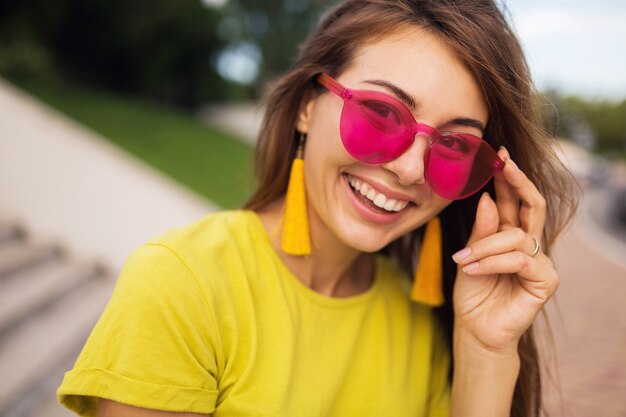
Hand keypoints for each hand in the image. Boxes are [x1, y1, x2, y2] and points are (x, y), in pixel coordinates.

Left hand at [451, 147, 557, 352]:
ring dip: (485, 246)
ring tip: (463, 260)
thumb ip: (481, 231)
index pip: (515, 200)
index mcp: (510, 234)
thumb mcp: (469, 256)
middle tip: (504, 162)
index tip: (497, 154)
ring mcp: (539, 261)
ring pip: (516, 236)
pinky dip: (493, 262)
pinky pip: (519, 259)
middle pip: (533, 205)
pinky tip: (473, 269)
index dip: (508, 177)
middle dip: (518, 181)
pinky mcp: (545, 281)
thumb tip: (488, 198)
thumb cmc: (473, 292)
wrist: (475, 328)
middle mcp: (528, 244)